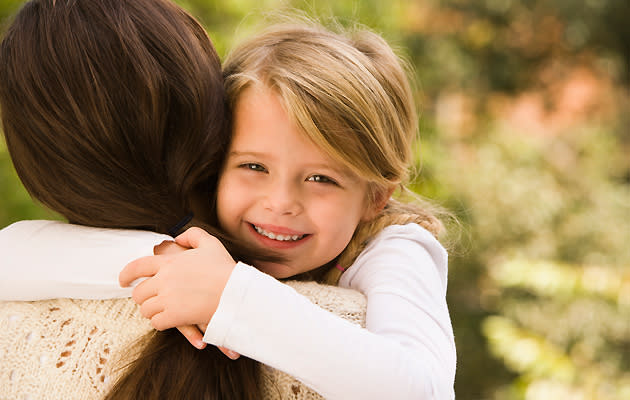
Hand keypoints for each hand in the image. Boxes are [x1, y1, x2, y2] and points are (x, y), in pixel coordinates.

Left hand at [119, 227, 235, 331]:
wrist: (235, 293)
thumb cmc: (225, 269)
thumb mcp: (211, 244)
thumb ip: (192, 235)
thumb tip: (176, 239)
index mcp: (170, 263)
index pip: (138, 267)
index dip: (126, 274)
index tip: (123, 280)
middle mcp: (165, 280)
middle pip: (138, 292)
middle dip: (143, 297)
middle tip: (151, 300)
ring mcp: (168, 299)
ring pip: (146, 309)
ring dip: (152, 311)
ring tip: (163, 310)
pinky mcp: (174, 316)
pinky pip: (156, 322)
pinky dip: (161, 322)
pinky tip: (171, 320)